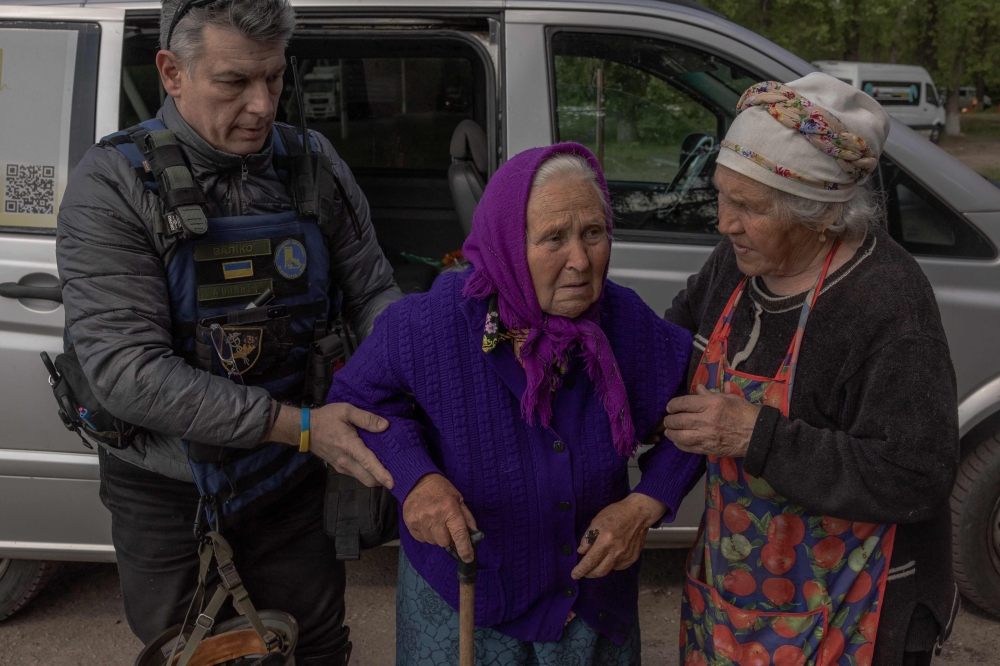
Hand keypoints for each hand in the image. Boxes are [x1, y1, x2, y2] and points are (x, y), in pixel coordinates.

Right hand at [267, 403, 393, 488]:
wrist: (304, 429)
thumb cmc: (326, 418)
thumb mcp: (346, 410)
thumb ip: (366, 418)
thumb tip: (385, 426)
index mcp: (349, 446)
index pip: (368, 463)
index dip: (381, 474)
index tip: (393, 483)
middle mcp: (346, 461)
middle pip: (368, 479)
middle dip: (382, 480)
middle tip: (397, 473)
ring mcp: (341, 466)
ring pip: (363, 479)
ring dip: (375, 477)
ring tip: (388, 468)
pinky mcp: (339, 468)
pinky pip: (357, 475)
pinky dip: (367, 473)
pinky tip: (373, 463)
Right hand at [402, 473, 477, 562]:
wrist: (417, 481)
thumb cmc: (442, 490)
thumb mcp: (459, 499)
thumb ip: (467, 518)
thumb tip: (474, 536)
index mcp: (450, 509)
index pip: (459, 534)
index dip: (465, 549)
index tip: (468, 558)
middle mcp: (434, 516)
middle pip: (444, 542)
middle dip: (448, 538)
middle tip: (446, 526)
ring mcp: (420, 520)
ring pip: (432, 542)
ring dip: (436, 536)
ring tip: (435, 522)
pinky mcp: (410, 523)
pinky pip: (421, 539)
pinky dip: (426, 534)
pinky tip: (426, 522)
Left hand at [571, 493, 665, 579]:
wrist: (639, 513)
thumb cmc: (616, 514)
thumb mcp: (597, 521)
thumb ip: (588, 537)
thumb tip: (581, 551)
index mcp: (606, 540)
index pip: (590, 560)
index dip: (581, 569)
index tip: (574, 575)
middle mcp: (617, 551)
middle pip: (600, 571)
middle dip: (589, 574)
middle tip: (584, 572)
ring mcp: (626, 556)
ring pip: (610, 569)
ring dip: (600, 568)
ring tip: (597, 561)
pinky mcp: (633, 557)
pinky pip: (619, 566)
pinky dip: (611, 564)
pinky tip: (609, 557)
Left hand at [663, 384, 758, 456]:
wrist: (758, 435)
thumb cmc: (745, 413)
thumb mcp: (728, 398)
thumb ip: (709, 394)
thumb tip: (697, 388)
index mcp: (711, 404)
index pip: (683, 403)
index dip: (672, 405)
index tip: (670, 407)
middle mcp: (706, 420)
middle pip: (679, 420)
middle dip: (669, 420)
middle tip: (668, 420)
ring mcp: (706, 436)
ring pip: (680, 436)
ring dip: (671, 433)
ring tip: (669, 431)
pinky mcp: (708, 449)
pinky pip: (688, 448)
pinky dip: (679, 444)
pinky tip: (678, 441)